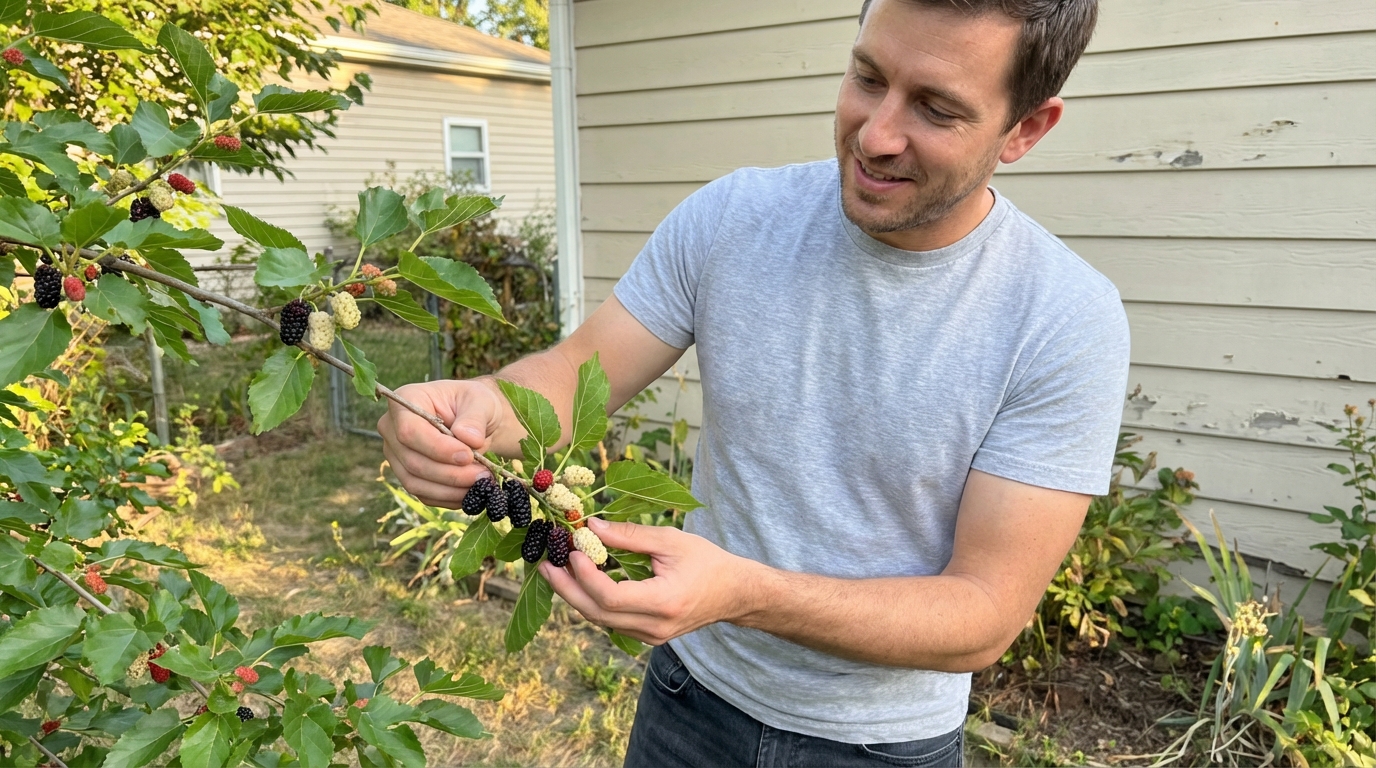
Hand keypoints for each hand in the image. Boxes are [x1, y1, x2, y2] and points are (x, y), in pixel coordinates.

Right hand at [377, 379, 504, 507]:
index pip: (409, 431)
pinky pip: (423, 494)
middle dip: (450, 474)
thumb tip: (470, 439)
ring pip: (415, 482)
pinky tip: (472, 492)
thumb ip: (475, 418)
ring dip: (450, 490)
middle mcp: (392, 429)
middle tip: (482, 475)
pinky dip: (448, 498)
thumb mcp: (480, 401)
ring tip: (481, 484)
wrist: (474, 421)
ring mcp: (397, 455)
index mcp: (406, 400)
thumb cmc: (473, 404)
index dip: (437, 448)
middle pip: (412, 461)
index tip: (468, 456)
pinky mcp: (408, 475)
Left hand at [540, 518, 764, 644]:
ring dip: (575, 595)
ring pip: (600, 620)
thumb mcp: (670, 541)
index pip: (611, 597)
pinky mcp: (647, 636)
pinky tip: (580, 581)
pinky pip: (610, 621)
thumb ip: (629, 536)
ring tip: (555, 569)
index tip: (572, 551)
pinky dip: (592, 601)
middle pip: (597, 614)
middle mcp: (654, 627)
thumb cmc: (707, 562)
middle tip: (544, 564)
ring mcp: (650, 636)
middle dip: (566, 588)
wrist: (734, 593)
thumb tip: (590, 526)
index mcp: (663, 603)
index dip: (585, 575)